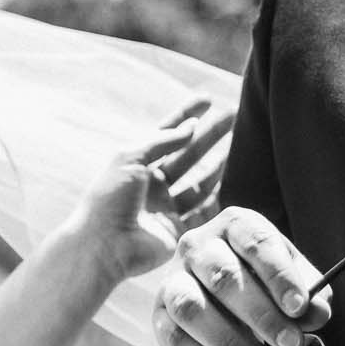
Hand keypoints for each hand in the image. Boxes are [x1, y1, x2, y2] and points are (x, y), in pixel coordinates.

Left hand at [62, 97, 233, 287]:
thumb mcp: (131, 158)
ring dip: (218, 164)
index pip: (166, 134)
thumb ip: (163, 141)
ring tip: (241, 147)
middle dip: (210, 136)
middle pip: (188, 155)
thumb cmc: (110, 198)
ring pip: (199, 182)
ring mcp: (166, 208)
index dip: (186, 115)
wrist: (104, 245)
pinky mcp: (177, 231)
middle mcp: (152, 185)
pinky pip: (202, 211)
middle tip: (234, 117)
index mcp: (136, 164)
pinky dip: (217, 197)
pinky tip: (234, 181)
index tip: (208, 99)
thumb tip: (191, 126)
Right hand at [151, 206, 331, 345]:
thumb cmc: (264, 281)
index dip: (279, 275)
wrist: (224, 296)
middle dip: (260, 315)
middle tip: (289, 344)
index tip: (299, 307)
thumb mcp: (291, 281)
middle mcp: (198, 244)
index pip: (256, 243)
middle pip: (223, 277)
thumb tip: (316, 313)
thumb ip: (308, 295)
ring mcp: (173, 277)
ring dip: (228, 341)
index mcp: (235, 224)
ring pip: (190, 308)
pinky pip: (174, 339)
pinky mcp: (158, 312)